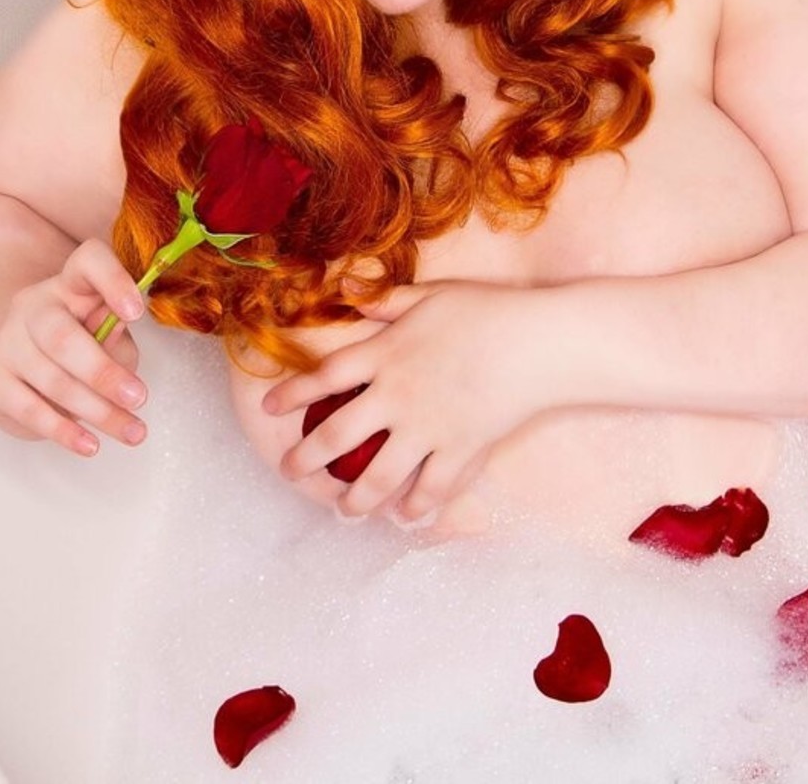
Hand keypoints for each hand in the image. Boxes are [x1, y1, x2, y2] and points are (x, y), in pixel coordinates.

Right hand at [0, 239, 147, 454]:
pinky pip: (27, 409)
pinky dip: (62, 431)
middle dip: (102, 372)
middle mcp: (35, 306)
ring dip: (95, 410)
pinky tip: (90, 444)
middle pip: (61, 336)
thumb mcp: (106, 326)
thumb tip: (117, 341)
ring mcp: (9, 342)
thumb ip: (115, 333)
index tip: (137, 312)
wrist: (33, 348)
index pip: (89, 262)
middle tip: (139, 397)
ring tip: (132, 430)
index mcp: (71, 283)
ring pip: (49, 379)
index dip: (113, 282)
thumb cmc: (84, 335)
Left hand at [263, 279, 558, 522]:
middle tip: (290, 472)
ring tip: (342, 510)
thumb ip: (389, 299)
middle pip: (337, 436)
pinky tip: (404, 515)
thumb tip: (351, 292)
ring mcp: (425, 429)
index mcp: (385, 353)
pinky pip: (429, 489)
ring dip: (353, 498)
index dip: (292, 394)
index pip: (325, 377)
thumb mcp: (433, 294)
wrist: (538, 344)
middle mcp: (396, 396)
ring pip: (376, 476)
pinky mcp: (458, 452)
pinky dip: (415, 506)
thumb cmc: (488, 311)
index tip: (269, 409)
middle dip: (306, 459)